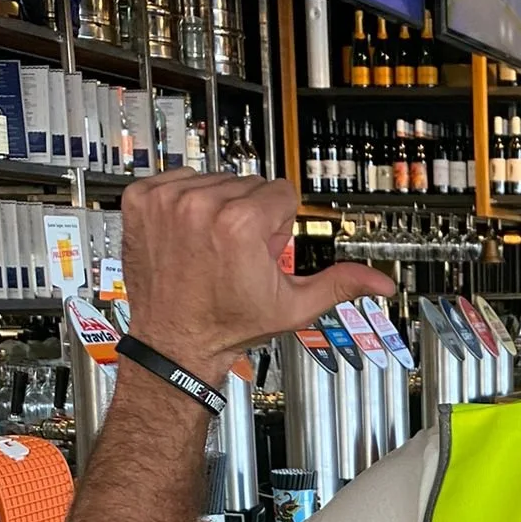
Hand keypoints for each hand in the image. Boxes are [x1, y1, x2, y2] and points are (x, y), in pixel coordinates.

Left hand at [120, 172, 396, 386]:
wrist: (174, 341)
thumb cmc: (227, 325)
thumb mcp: (292, 306)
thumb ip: (339, 283)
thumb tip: (379, 281)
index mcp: (240, 225)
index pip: (280, 192)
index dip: (278, 225)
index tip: (261, 250)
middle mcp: (201, 205)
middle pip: (247, 184)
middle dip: (249, 214)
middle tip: (236, 255)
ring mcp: (167, 200)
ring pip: (214, 180)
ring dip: (217, 207)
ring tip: (210, 247)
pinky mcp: (141, 199)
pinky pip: (178, 180)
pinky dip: (184, 203)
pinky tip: (186, 236)